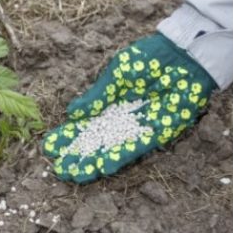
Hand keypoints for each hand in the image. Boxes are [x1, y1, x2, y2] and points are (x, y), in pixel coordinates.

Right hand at [43, 33, 215, 183]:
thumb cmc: (148, 59)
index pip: (86, 124)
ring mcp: (138, 128)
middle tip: (59, 169)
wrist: (181, 58)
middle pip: (96, 141)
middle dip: (78, 155)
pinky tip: (102, 168)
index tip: (51, 147)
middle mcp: (122, 119)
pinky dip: (118, 159)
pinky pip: (134, 150)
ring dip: (94, 163)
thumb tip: (72, 114)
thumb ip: (97, 96)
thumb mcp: (117, 74)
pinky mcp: (156, 134)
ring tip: (74, 175)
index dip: (69, 136)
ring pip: (112, 150)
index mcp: (110, 103)